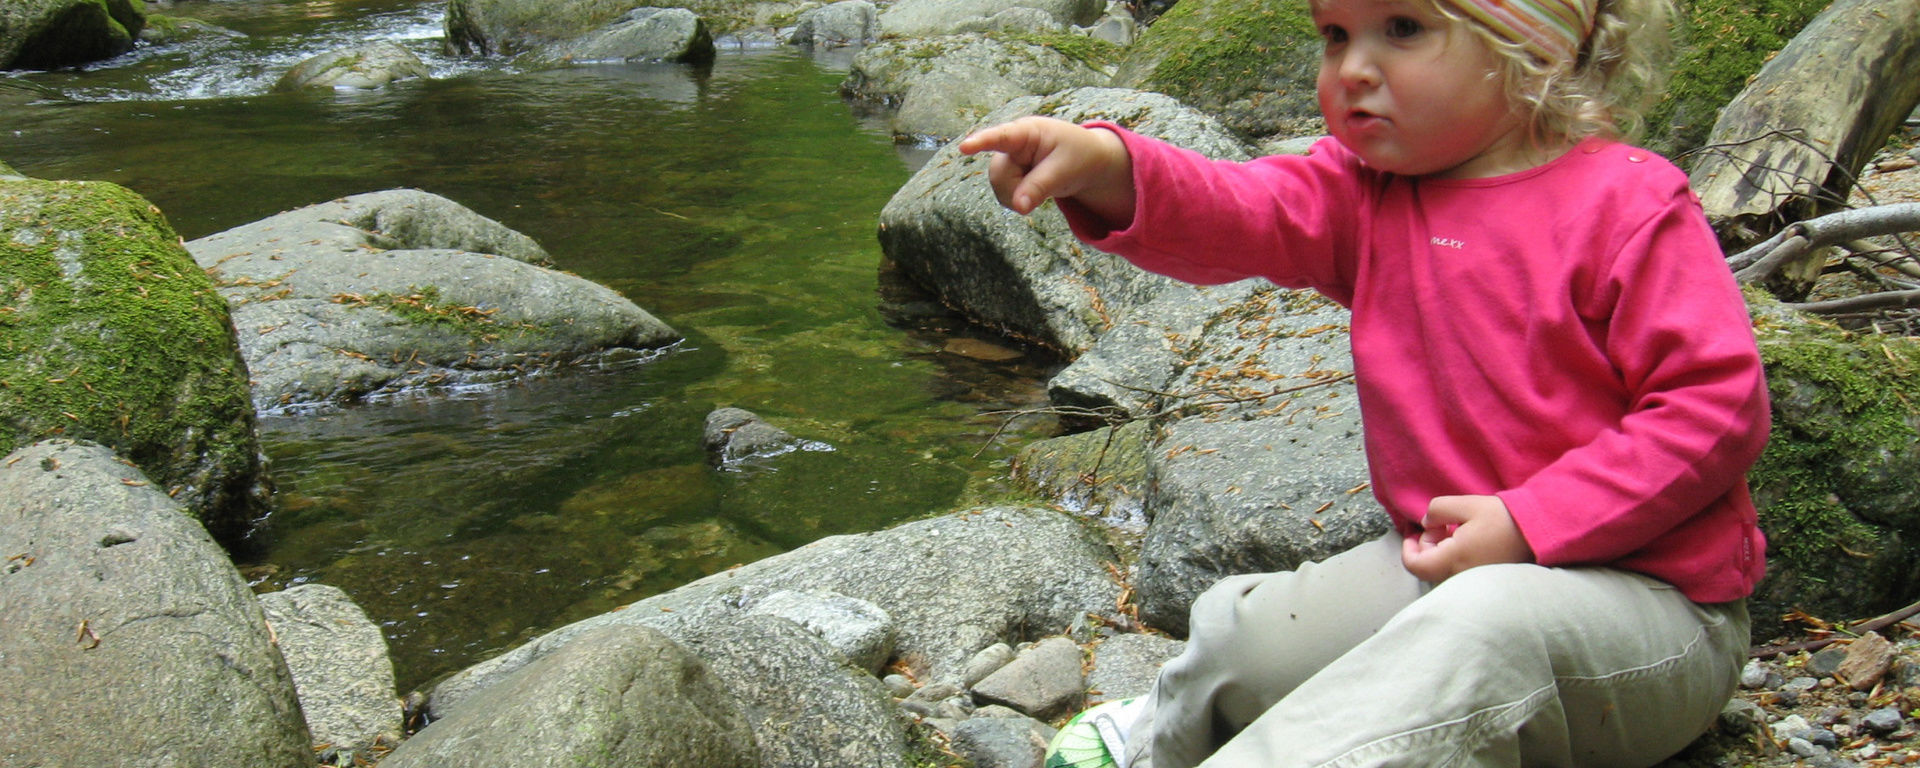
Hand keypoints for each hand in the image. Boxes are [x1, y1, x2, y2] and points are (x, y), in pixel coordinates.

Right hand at [956, 116, 1135, 225]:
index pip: (1002, 137)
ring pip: (1000, 188)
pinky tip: (1034, 190)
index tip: (964, 147)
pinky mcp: (1008, 175)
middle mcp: (1011, 144)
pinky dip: (1020, 200)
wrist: (1087, 161)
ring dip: (1020, 196)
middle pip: (999, 175)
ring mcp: (1008, 160)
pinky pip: (1005, 196)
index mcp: (1027, 132)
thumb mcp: (1064, 170)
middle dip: (1019, 189)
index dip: (981, 141)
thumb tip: (1018, 207)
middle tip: (1046, 186)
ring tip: (1044, 184)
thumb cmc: (1078, 156)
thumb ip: (1039, 187)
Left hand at [1400, 495, 1534, 582]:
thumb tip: (1426, 523)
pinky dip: (1454, 555)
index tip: (1414, 531)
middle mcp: (1460, 575)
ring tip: (1455, 528)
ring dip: (1441, 549)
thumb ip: (1437, 511)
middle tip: (1441, 523)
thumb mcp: (1465, 505)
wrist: (1537, 531)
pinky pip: (1458, 570)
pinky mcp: (1483, 577)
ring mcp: (1473, 579)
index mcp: (1453, 560)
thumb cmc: (1502, 518)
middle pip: (1427, 567)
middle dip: (1427, 544)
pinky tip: (1466, 537)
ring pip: (1442, 569)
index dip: (1407, 548)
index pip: (1415, 566)